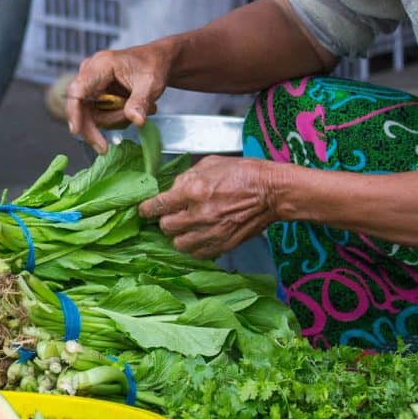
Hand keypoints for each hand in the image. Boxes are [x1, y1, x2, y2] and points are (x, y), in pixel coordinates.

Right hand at [67, 43, 174, 152]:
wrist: (155, 61)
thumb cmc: (152, 66)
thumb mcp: (151, 83)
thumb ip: (140, 101)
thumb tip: (136, 121)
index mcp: (101, 65)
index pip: (77, 90)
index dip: (73, 111)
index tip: (76, 131)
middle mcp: (89, 73)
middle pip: (79, 107)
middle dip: (93, 128)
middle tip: (105, 148)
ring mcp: (90, 84)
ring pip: (88, 115)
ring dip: (112, 121)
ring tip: (139, 111)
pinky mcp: (93, 94)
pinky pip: (94, 114)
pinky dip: (112, 119)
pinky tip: (129, 111)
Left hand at [138, 156, 286, 259]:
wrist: (273, 192)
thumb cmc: (244, 173)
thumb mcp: (211, 163)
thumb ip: (187, 177)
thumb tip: (172, 189)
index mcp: (194, 191)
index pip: (158, 205)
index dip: (147, 209)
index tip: (144, 210)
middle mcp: (200, 215)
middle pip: (166, 227)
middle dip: (165, 220)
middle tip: (171, 215)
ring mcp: (212, 233)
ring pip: (178, 244)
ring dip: (179, 236)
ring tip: (185, 228)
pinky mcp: (223, 245)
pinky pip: (198, 254)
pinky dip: (194, 247)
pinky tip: (199, 237)